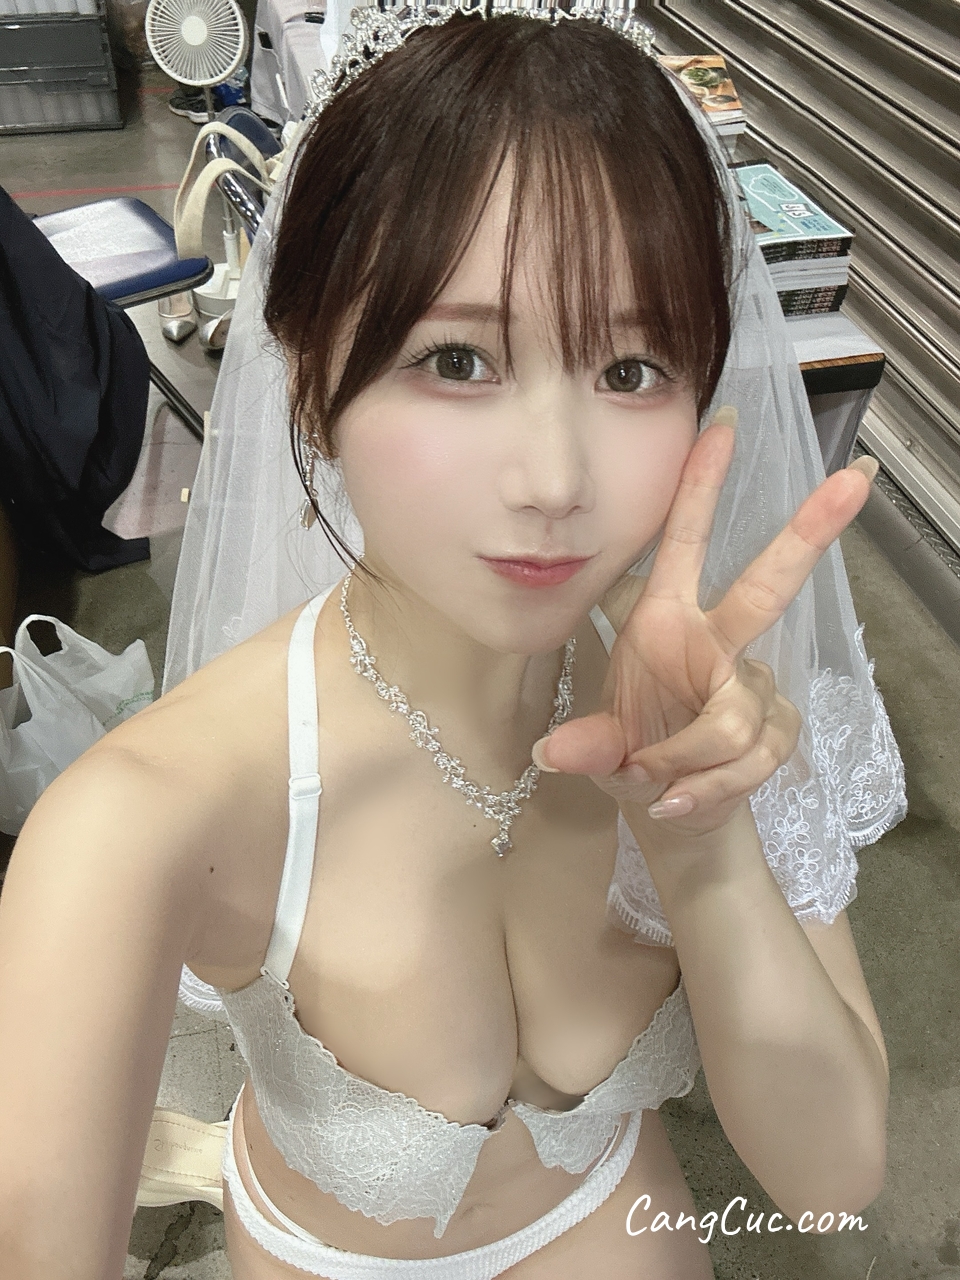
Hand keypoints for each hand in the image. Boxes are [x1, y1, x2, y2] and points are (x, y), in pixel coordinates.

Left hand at [534, 409, 877, 837]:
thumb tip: (556, 752)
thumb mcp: (598, 747)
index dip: (701, 487)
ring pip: (734, 720)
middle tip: (855, 479)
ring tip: (652, 783)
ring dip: (683, 761)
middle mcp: (714, 643)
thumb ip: (585, 746)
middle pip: (766, 587)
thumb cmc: (632, 752)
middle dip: (808, 533)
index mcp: (665, 622)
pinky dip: (706, 787)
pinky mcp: (775, 728)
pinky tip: (675, 800)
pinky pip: (749, 759)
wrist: (671, 809)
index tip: (722, 424)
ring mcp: (750, 684)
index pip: (684, 543)